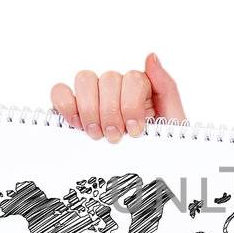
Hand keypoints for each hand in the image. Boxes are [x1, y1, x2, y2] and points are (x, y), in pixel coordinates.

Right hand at [50, 55, 185, 140]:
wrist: (146, 174)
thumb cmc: (158, 148)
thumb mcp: (173, 121)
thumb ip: (166, 86)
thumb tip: (151, 57)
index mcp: (141, 88)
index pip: (132, 78)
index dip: (131, 105)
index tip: (134, 130)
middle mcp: (117, 89)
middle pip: (108, 79)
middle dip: (111, 112)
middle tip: (115, 136)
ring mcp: (93, 98)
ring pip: (85, 80)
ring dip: (90, 109)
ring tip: (97, 133)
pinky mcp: (72, 110)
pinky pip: (60, 92)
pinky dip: (65, 105)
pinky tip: (77, 124)